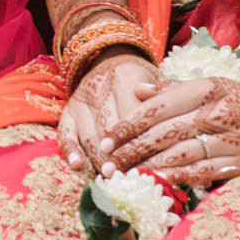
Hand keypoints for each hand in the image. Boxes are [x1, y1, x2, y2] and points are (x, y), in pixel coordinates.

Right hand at [58, 54, 159, 173]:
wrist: (109, 59)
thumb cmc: (140, 78)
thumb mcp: (158, 80)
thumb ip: (167, 98)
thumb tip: (174, 123)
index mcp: (126, 78)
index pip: (134, 117)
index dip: (142, 143)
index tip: (152, 166)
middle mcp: (100, 87)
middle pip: (110, 131)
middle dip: (121, 159)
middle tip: (132, 180)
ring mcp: (81, 100)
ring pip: (90, 136)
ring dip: (100, 160)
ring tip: (113, 180)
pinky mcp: (68, 110)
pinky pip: (65, 133)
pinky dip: (70, 150)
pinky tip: (77, 165)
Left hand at [104, 75, 239, 185]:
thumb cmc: (239, 100)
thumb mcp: (209, 85)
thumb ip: (172, 89)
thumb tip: (138, 91)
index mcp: (207, 89)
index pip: (158, 107)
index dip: (129, 125)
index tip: (105, 140)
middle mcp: (217, 112)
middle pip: (165, 133)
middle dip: (131, 151)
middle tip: (107, 165)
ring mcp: (230, 139)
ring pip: (181, 155)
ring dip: (149, 168)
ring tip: (125, 177)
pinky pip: (204, 172)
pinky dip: (179, 178)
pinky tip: (158, 183)